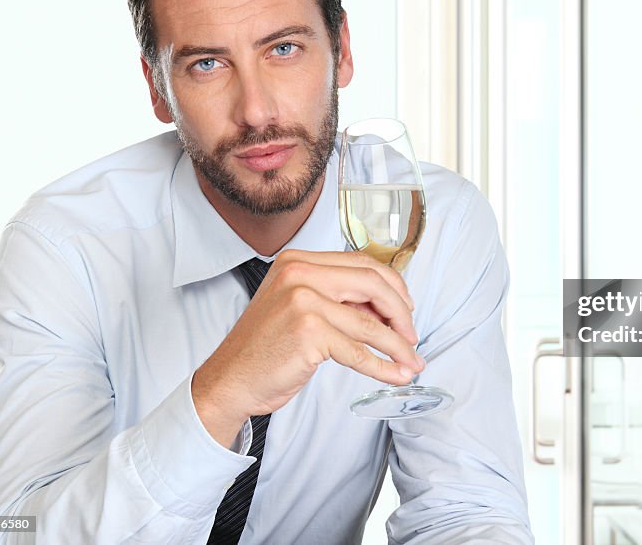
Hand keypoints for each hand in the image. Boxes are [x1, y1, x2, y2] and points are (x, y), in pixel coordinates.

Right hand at [192, 249, 422, 445]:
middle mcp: (300, 273)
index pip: (362, 263)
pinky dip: (383, 365)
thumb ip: (337, 299)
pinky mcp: (308, 332)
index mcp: (299, 261)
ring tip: (412, 362)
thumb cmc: (264, 348)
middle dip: (401, 313)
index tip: (406, 308)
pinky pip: (358, 351)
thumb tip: (388, 310)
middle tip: (412, 336)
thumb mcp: (298, 307)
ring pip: (369, 323)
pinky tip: (396, 374)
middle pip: (373, 284)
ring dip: (398, 346)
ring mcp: (303, 301)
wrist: (229, 380)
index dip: (392, 287)